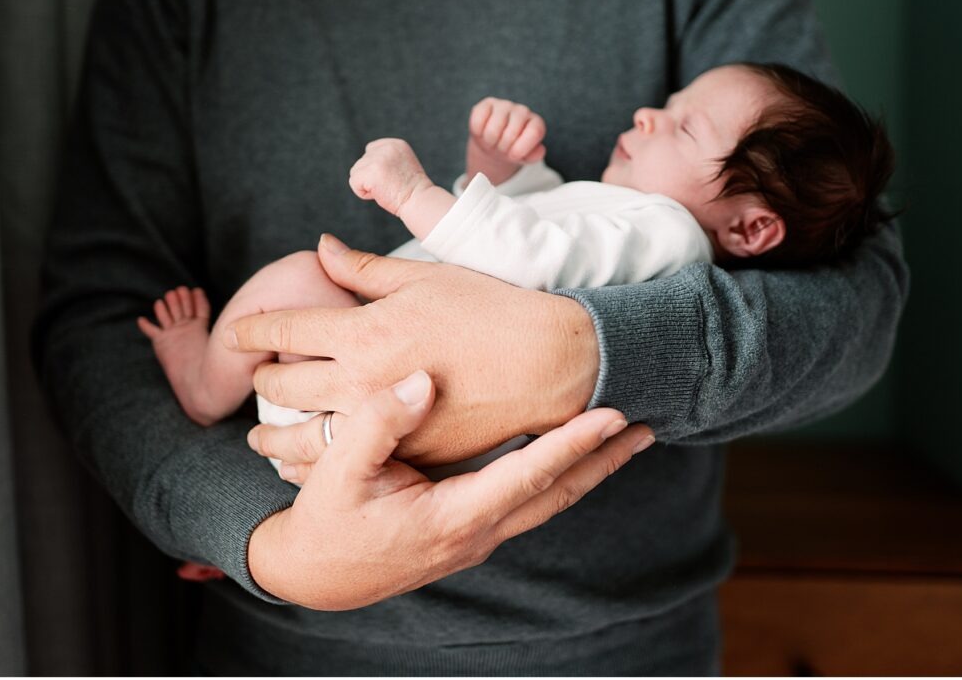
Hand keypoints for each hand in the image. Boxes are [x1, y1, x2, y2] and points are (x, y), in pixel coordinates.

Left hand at [226, 234, 599, 465]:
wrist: (548, 363)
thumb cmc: (489, 309)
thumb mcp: (423, 277)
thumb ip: (362, 268)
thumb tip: (320, 247)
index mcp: (361, 332)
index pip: (284, 331)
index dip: (253, 330)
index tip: (238, 333)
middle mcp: (360, 382)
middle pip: (283, 386)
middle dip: (261, 378)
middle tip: (257, 375)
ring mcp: (383, 424)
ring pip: (302, 436)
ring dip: (274, 434)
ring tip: (262, 435)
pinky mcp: (409, 453)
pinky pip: (346, 464)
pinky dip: (316, 462)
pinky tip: (306, 461)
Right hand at [247, 369, 653, 609]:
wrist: (314, 576)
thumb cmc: (325, 524)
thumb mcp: (338, 472)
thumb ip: (378, 425)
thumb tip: (421, 383)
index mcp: (452, 519)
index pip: (527, 477)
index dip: (571, 444)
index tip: (613, 414)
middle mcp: (476, 533)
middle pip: (556, 495)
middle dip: (604, 461)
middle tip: (647, 427)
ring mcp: (477, 537)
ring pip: (548, 502)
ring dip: (589, 469)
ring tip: (623, 439)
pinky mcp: (470, 532)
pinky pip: (528, 501)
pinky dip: (558, 475)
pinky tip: (567, 455)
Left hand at [349, 138, 432, 216]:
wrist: (419, 201)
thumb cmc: (412, 191)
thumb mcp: (402, 166)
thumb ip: (386, 160)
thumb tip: (366, 167)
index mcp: (396, 144)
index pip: (370, 150)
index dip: (375, 168)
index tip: (391, 178)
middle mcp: (386, 148)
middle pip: (361, 162)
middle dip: (371, 177)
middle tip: (390, 185)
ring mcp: (377, 159)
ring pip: (356, 172)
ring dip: (367, 185)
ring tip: (385, 189)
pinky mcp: (369, 172)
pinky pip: (354, 183)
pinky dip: (363, 193)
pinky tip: (379, 194)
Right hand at [466, 98, 546, 184]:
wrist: (494, 144)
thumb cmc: (512, 150)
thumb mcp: (524, 157)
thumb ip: (534, 156)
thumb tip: (540, 151)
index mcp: (536, 123)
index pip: (534, 133)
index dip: (521, 149)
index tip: (513, 155)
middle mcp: (522, 111)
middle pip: (510, 135)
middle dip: (502, 149)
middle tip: (501, 149)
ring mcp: (504, 105)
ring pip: (492, 130)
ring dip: (490, 142)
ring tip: (493, 141)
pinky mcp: (487, 104)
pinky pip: (478, 122)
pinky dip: (478, 133)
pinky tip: (483, 132)